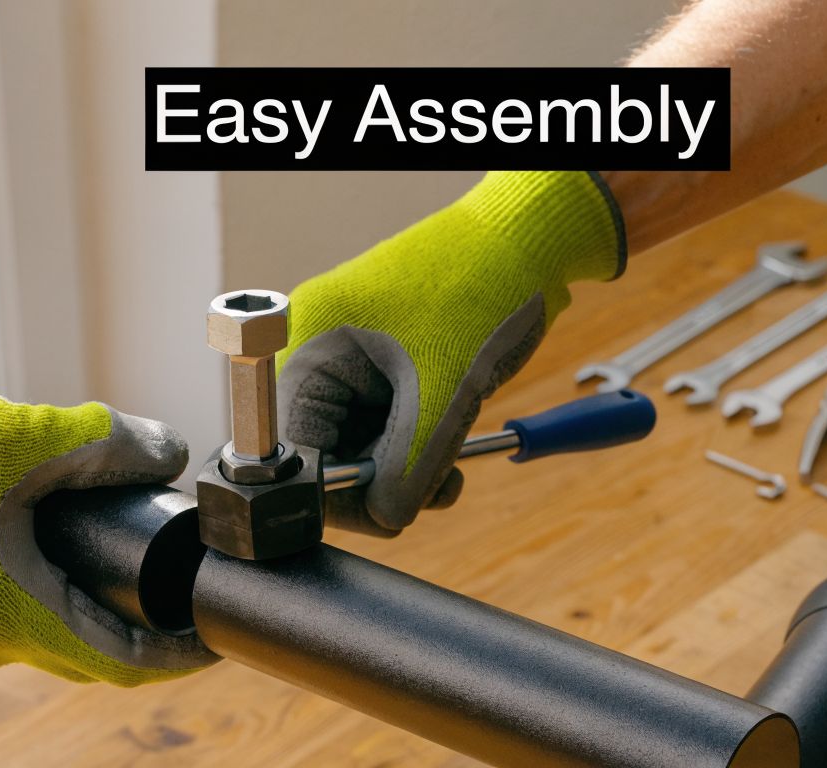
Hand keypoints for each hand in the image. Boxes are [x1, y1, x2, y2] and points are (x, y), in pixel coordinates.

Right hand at [0, 375, 216, 684]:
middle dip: (132, 620)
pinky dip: (26, 582)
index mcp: (9, 616)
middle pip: (79, 646)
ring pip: (31, 624)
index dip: (178, 653)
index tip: (215, 638)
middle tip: (172, 585)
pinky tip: (34, 535)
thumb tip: (167, 451)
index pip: (122, 660)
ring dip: (75, 592)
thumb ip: (109, 443)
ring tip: (107, 545)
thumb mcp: (22, 433)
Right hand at [278, 171, 624, 534]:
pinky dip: (419, 449)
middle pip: (327, 450)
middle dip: (380, 481)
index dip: (334, 493)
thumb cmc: (482, 286)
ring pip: (363, 445)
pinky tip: (451, 453)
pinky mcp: (390, 365)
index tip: (383, 514)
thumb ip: (409, 466)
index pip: (296, 446)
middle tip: (430, 490)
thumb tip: (385, 520)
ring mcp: (357, 357)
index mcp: (313, 344)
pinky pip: (389, 426)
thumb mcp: (446, 390)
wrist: (530, 239)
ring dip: (407, 470)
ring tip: (450, 472)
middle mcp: (324, 350)